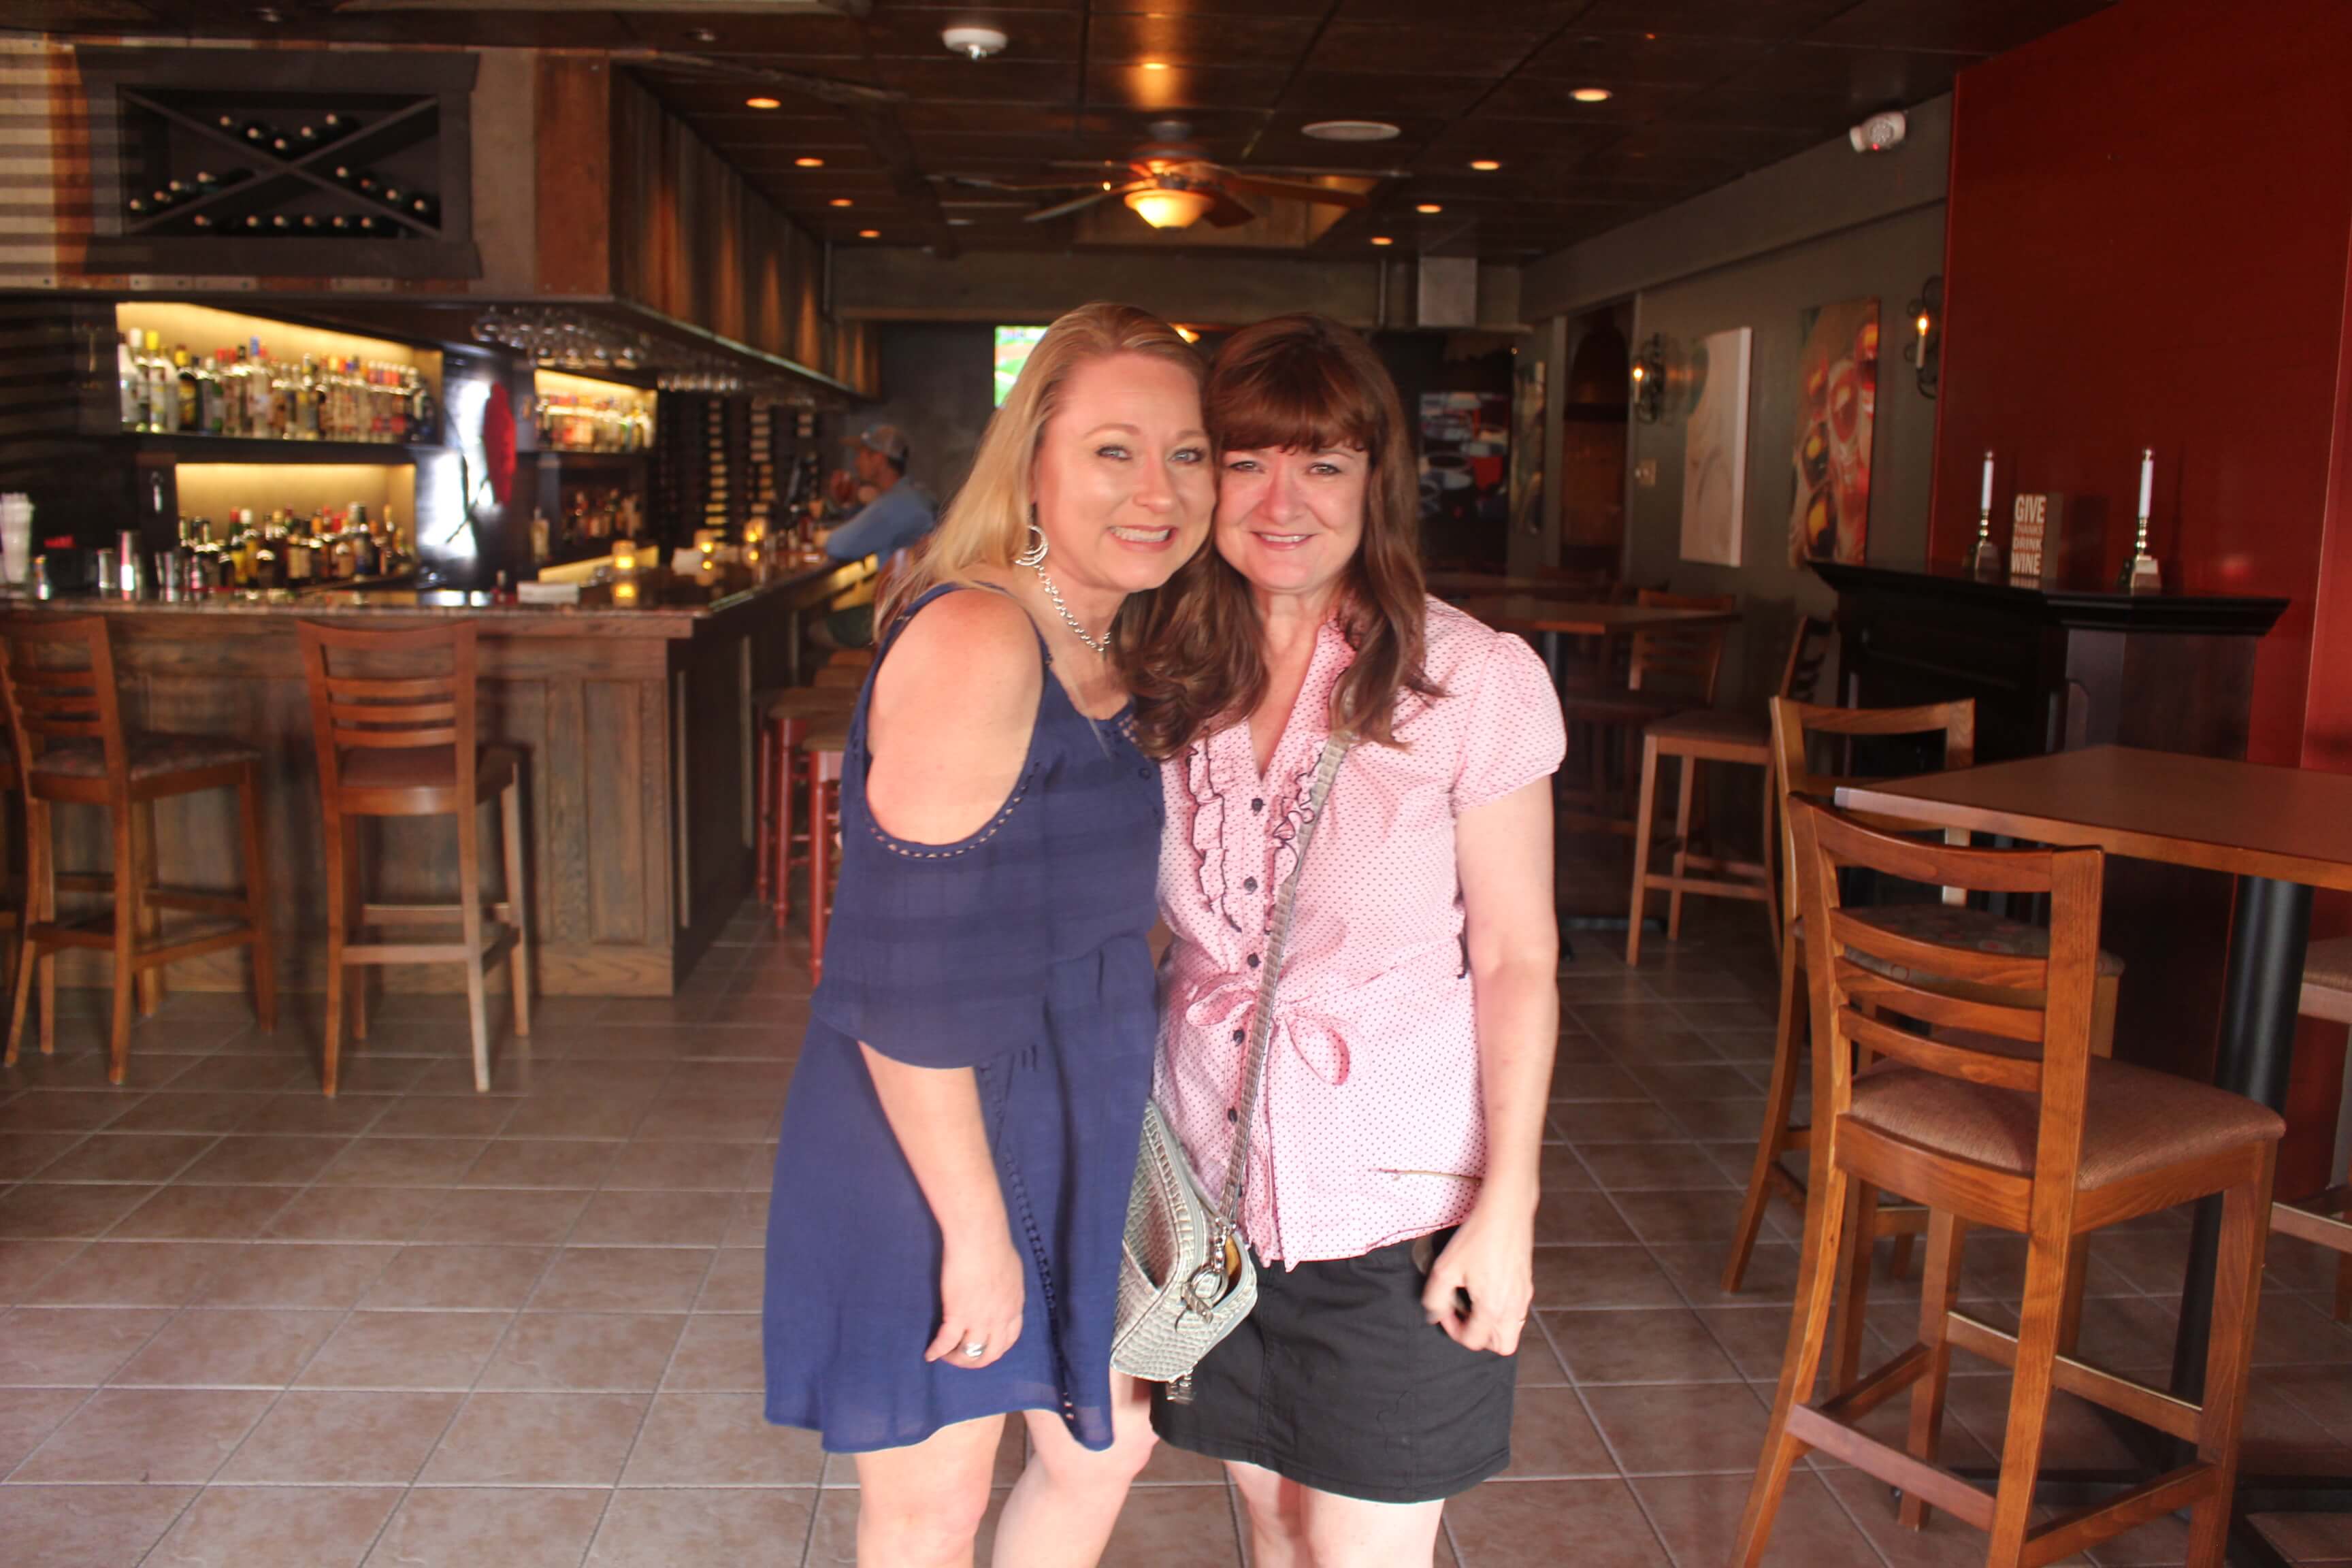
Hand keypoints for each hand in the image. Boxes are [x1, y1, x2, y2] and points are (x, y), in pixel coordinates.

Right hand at [928, 1228, 1024, 1370]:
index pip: (1009, 1339)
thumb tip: (1002, 1288)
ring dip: (956, 1359)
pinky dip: (937, 1352)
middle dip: (975, 1360)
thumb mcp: (1012, 1270)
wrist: (979, 1237)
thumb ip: (1007, 1286)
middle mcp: (1000, 1319)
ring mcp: (979, 1319)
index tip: (984, 1348)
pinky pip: (946, 1343)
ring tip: (945, 1356)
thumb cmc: (994, 1244)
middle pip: (990, 1353)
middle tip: (962, 1357)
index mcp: (1014, 1306)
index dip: (995, 1348)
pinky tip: (929, 1354)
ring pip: (969, 1353)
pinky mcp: (957, 1315)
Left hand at [1422, 1198, 1535, 1356]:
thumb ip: (1435, 1298)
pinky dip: (1503, 1312)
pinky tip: (1487, 1288)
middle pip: (1502, 1346)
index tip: (1445, 1311)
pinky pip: (1517, 1312)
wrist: (1506, 1212)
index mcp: (1492, 1308)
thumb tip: (1434, 1315)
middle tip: (1464, 1316)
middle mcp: (1513, 1308)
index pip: (1473, 1341)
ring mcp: (1524, 1296)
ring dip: (1493, 1326)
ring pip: (1513, 1330)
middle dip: (1481, 1338)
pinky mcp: (1528, 1284)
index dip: (1453, 1331)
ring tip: (1475, 1303)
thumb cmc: (1477, 1238)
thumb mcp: (1445, 1268)